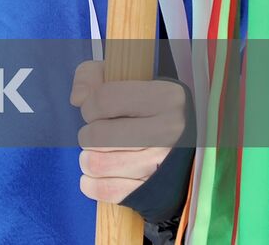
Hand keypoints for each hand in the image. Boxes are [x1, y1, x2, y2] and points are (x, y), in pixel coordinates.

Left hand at [71, 60, 186, 203]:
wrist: (191, 147)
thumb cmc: (148, 108)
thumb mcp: (127, 78)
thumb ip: (92, 75)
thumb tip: (77, 99)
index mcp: (166, 98)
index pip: (103, 99)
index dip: (89, 107)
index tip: (96, 112)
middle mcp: (170, 131)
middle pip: (97, 135)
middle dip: (88, 135)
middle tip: (98, 136)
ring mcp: (164, 164)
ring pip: (98, 164)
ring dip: (88, 160)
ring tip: (98, 155)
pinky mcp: (158, 192)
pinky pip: (108, 191)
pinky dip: (92, 185)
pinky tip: (95, 176)